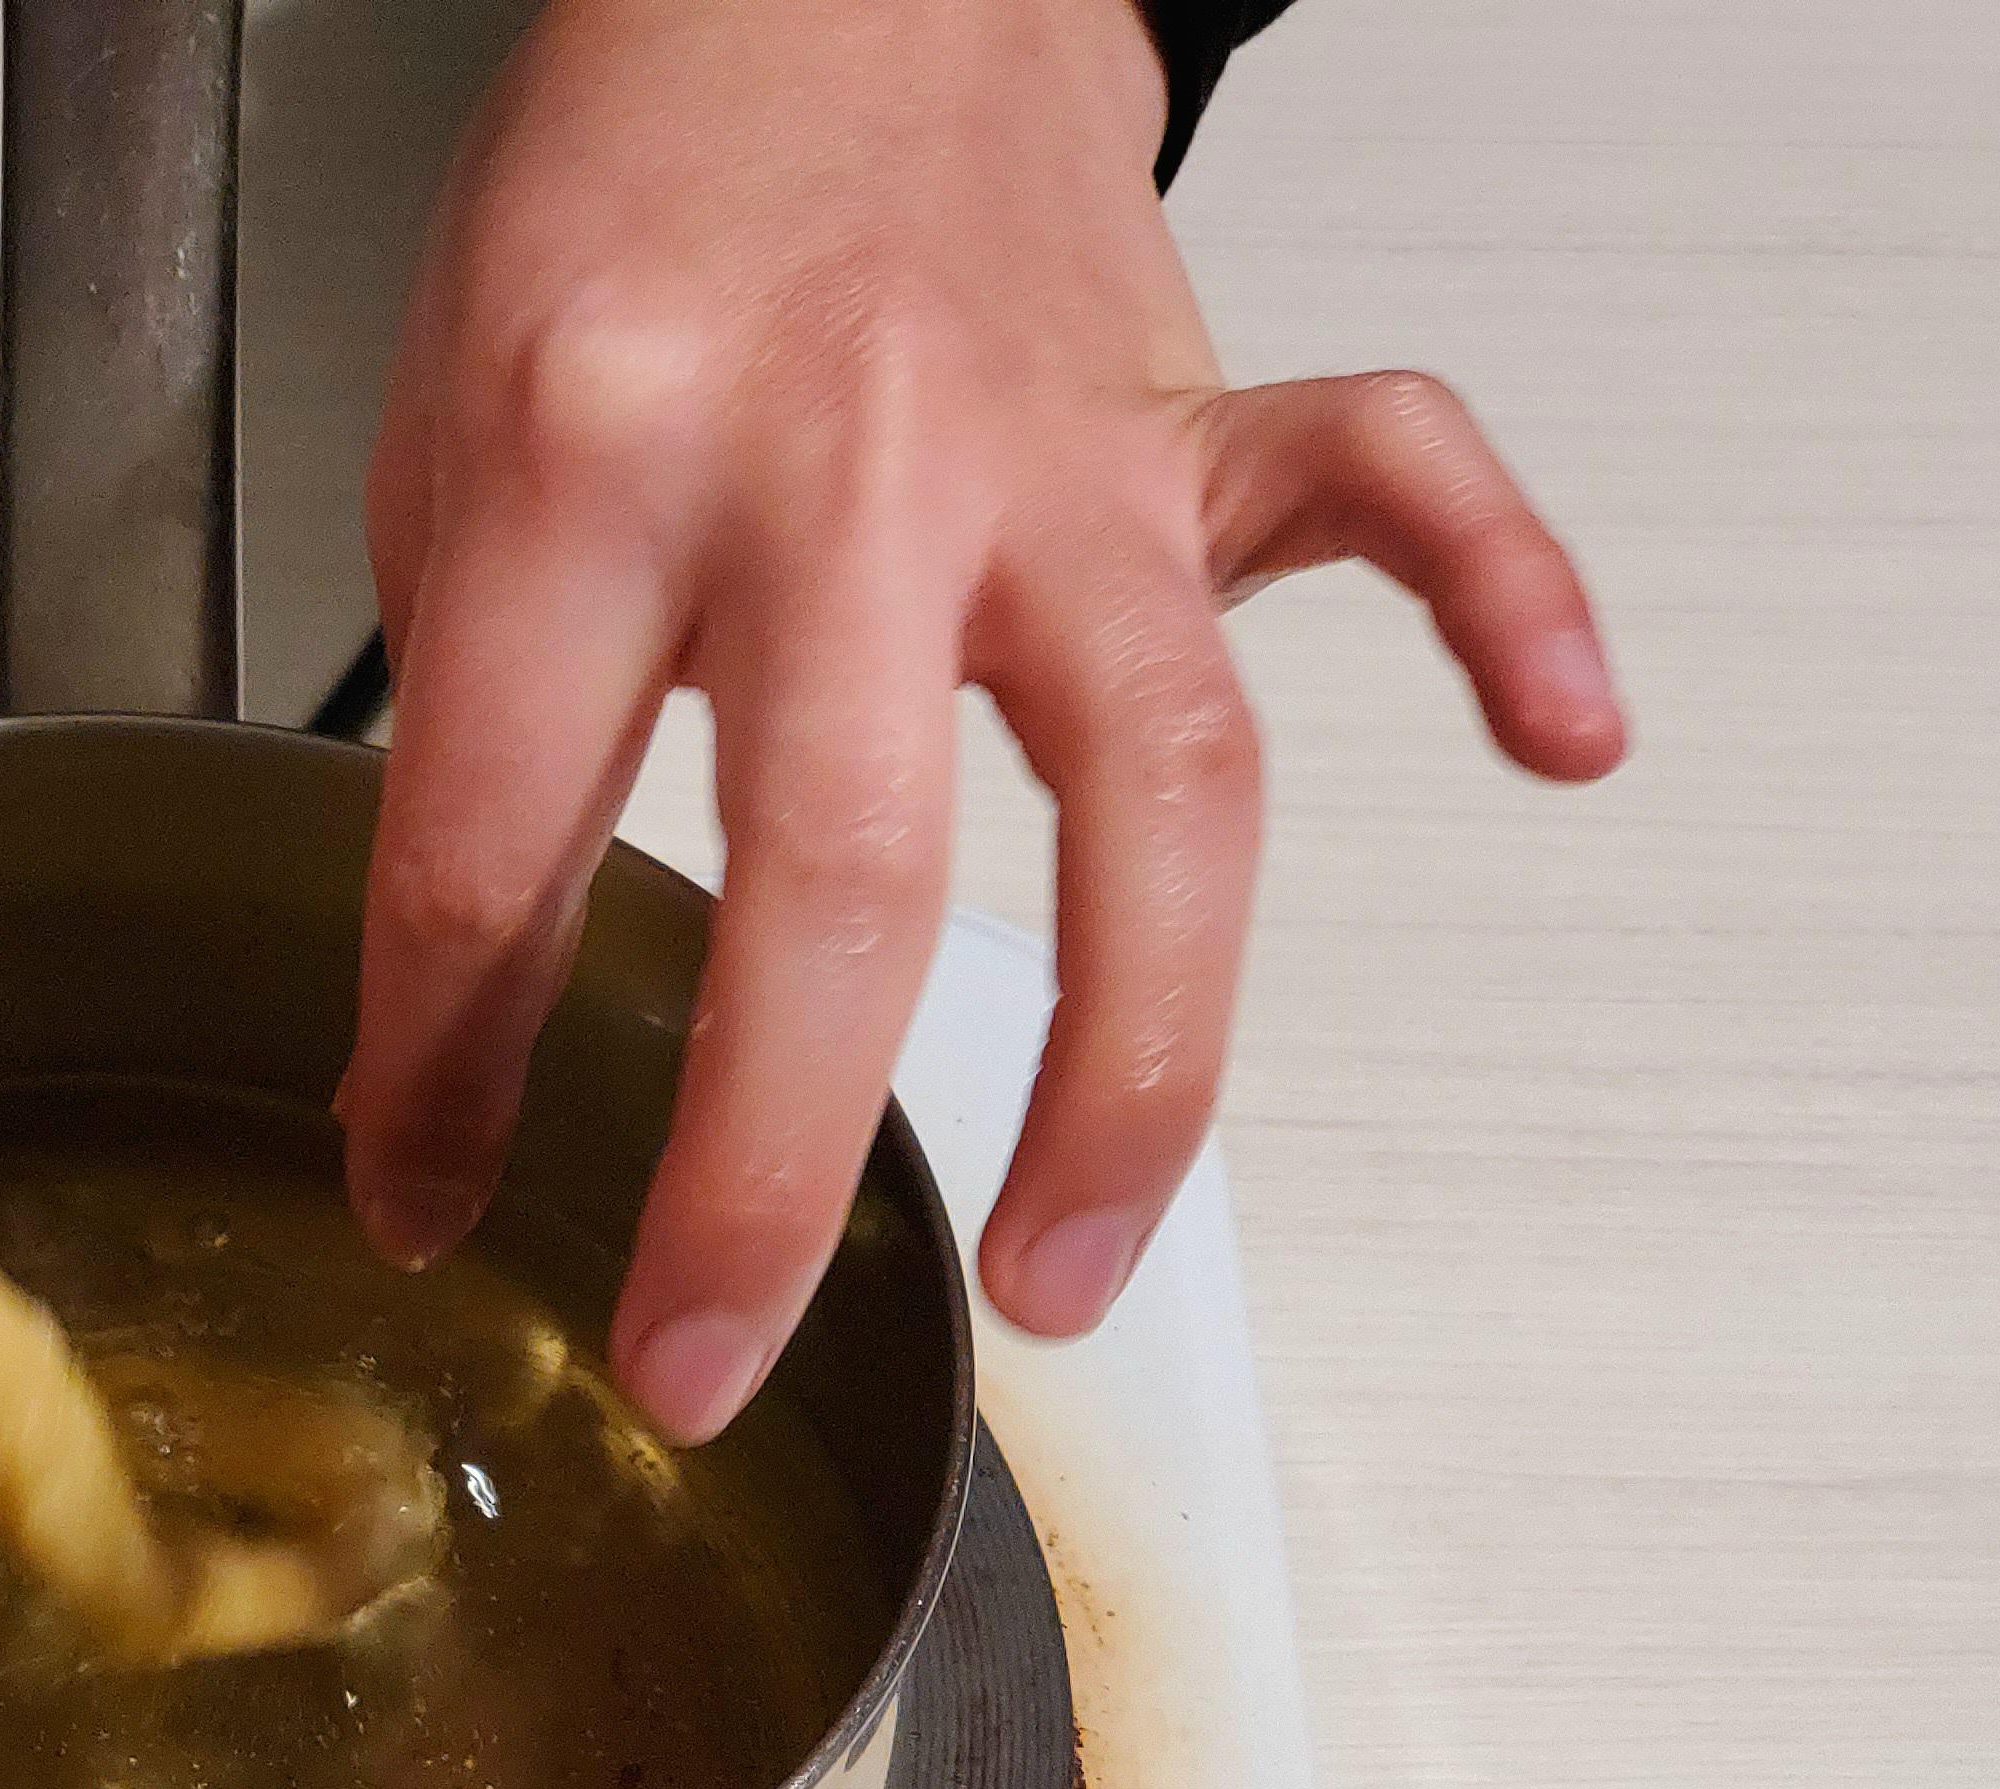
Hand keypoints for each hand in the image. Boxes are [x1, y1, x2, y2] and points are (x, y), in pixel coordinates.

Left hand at [342, 0, 1626, 1440]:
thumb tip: (457, 1044)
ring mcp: (1054, 449)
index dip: (444, 1070)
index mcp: (598, 463)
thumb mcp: (449, 469)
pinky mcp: (1192, 420)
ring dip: (1132, 1062)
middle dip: (762, 1171)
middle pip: (837, 876)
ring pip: (1160, 778)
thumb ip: (474, 746)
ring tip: (1064, 1269)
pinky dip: (1509, 603)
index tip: (436, 1202)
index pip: (495, 844)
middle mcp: (846, 464)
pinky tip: (1563, 742)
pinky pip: (1404, 486)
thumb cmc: (621, 214)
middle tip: (706, 1362)